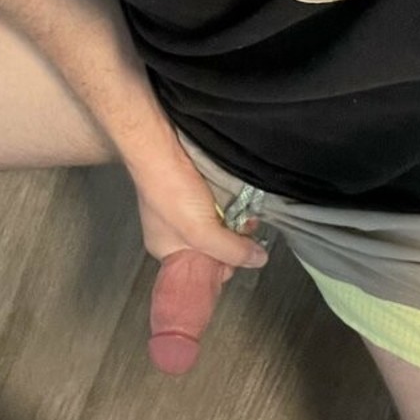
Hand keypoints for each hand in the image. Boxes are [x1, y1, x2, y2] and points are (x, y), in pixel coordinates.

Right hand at [131, 154, 266, 375]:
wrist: (161, 150)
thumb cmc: (170, 193)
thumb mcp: (202, 233)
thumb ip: (231, 251)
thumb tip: (258, 260)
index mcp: (166, 249)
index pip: (200, 270)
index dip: (223, 266)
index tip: (241, 255)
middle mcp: (174, 232)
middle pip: (210, 247)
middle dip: (231, 242)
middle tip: (247, 232)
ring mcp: (182, 209)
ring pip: (215, 225)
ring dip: (233, 221)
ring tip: (248, 215)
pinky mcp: (191, 190)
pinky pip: (215, 205)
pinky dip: (229, 204)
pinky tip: (240, 200)